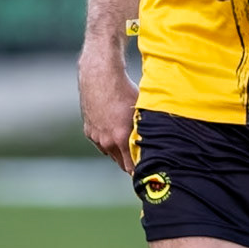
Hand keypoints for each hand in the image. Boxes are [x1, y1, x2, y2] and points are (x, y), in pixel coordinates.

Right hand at [77, 50, 137, 172]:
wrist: (100, 77)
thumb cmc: (124, 91)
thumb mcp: (140, 110)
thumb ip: (145, 129)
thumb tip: (159, 141)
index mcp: (120, 138)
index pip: (131, 166)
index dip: (140, 169)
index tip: (149, 170)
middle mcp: (106, 141)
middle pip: (120, 163)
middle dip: (131, 164)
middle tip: (142, 162)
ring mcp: (96, 136)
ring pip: (110, 153)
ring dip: (119, 152)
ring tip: (129, 147)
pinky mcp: (88, 130)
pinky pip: (100, 143)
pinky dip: (108, 142)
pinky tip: (115, 134)